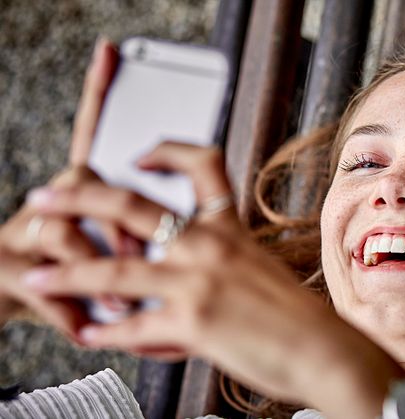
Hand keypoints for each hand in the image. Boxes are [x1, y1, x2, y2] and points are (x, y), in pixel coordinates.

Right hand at [0, 38, 121, 330]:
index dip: (99, 91)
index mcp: (84, 192)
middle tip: (140, 257)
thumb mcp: (113, 253)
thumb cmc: (73, 275)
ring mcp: (28, 231)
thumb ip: (142, 237)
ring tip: (121, 307)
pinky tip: (83, 326)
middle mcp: (53, 200)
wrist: (8, 303)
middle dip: (115, 218)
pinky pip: (47, 282)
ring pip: (68, 232)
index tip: (111, 54)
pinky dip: (73, 313)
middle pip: (87, 185)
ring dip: (98, 273)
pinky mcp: (10, 267)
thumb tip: (184, 229)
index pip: (93, 135)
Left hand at [22, 143, 404, 417]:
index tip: (139, 155)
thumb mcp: (259, 271)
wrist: (324, 349)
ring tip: (36, 276)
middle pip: (132, 206)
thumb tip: (173, 279)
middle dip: (78, 198)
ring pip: (115, 271)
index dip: (167, 151)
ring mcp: (199, 282)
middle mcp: (211, 246)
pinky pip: (132, 326)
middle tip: (44, 197)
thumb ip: (216, 264)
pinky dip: (106, 332)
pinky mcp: (193, 323)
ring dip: (67, 275)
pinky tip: (89, 334)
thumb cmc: (297, 315)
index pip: (202, 164)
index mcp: (230, 228)